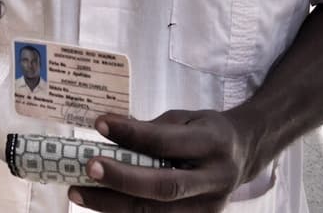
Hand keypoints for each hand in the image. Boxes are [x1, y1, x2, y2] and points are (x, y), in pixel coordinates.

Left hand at [69, 111, 253, 211]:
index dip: (132, 135)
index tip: (100, 125)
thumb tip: (107, 129)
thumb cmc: (205, 132)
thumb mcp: (185, 118)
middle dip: (122, 180)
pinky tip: (101, 205)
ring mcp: (210, 208)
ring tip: (79, 192)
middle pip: (164, 187)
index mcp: (212, 143)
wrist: (243, 154)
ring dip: (113, 205)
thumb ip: (151, 128)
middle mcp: (215, 180)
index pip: (167, 142)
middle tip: (87, 168)